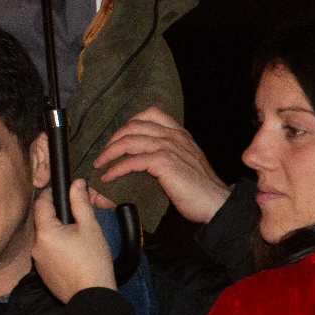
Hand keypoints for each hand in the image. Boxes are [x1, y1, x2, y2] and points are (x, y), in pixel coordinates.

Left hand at [32, 178, 117, 303]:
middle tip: (77, 216)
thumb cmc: (93, 260)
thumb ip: (80, 202)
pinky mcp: (43, 273)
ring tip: (78, 238)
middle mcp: (36, 246)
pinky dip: (57, 249)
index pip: (42, 203)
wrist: (91, 295)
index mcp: (45, 232)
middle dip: (58, 215)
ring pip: (46, 238)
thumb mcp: (90, 226)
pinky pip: (47, 253)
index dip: (51, 193)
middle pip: (43, 221)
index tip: (63, 191)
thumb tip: (76, 183)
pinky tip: (74, 254)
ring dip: (58, 233)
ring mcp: (38, 261)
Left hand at [93, 107, 230, 222]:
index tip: (119, 137)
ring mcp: (169, 147)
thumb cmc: (201, 188)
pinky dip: (116, 168)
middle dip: (113, 139)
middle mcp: (173, 135)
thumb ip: (168, 155)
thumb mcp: (186, 162)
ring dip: (109, 153)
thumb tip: (142, 160)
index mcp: (179, 133)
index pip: (151, 113)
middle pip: (133, 126)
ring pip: (129, 141)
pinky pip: (132, 161)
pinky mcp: (164, 162)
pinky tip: (108, 177)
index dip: (130, 122)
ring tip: (100, 164)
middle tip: (104, 154)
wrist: (215, 202)